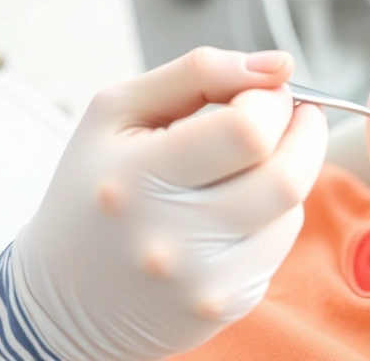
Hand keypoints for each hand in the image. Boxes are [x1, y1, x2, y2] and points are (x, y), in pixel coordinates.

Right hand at [0, 47, 327, 358]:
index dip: (273, 99)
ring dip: (291, 171)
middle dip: (303, 131)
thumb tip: (280, 64)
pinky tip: (239, 208)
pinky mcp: (225, 305)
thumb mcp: (120, 110)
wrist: (66, 295)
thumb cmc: (96, 187)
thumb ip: (200, 71)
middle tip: (290, 115)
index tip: (266, 91)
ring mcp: (201, 280)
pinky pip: (282, 244)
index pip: (248, 130)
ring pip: (292, 209)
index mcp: (135, 177)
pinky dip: (275, 215)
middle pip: (285, 176)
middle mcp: (169, 238)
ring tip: (252, 162)